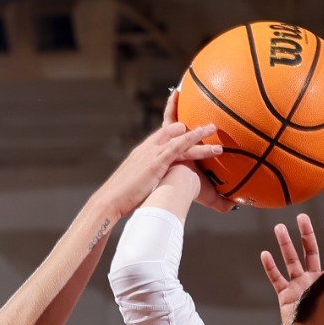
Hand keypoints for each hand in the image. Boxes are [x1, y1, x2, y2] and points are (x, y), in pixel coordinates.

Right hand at [92, 94, 223, 218]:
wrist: (109, 200)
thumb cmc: (121, 198)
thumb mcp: (135, 185)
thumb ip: (146, 181)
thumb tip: (153, 190)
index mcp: (141, 153)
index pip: (160, 135)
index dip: (173, 129)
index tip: (185, 125)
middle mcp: (147, 148)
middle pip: (171, 130)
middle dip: (187, 126)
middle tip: (204, 123)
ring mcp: (152, 153)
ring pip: (179, 138)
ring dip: (198, 133)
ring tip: (213, 128)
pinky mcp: (156, 162)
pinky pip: (178, 146)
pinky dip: (191, 138)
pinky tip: (203, 134)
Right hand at [260, 213, 323, 324]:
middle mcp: (313, 279)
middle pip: (309, 251)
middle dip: (306, 233)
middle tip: (302, 217)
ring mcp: (298, 285)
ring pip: (291, 260)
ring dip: (285, 244)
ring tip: (280, 228)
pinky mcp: (284, 295)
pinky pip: (276, 278)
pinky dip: (270, 267)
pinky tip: (265, 254)